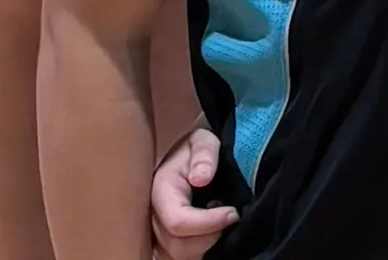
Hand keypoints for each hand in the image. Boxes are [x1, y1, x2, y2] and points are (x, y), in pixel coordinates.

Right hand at [149, 126, 235, 259]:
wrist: (190, 155)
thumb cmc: (197, 148)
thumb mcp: (203, 139)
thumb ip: (204, 154)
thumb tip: (201, 178)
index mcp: (161, 190)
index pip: (177, 221)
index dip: (208, 223)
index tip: (233, 212)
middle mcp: (155, 216)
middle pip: (178, 246)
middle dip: (209, 236)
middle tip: (231, 217)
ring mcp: (159, 232)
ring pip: (180, 255)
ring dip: (205, 245)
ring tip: (221, 223)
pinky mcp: (169, 242)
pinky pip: (183, 256)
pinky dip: (200, 250)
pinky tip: (214, 231)